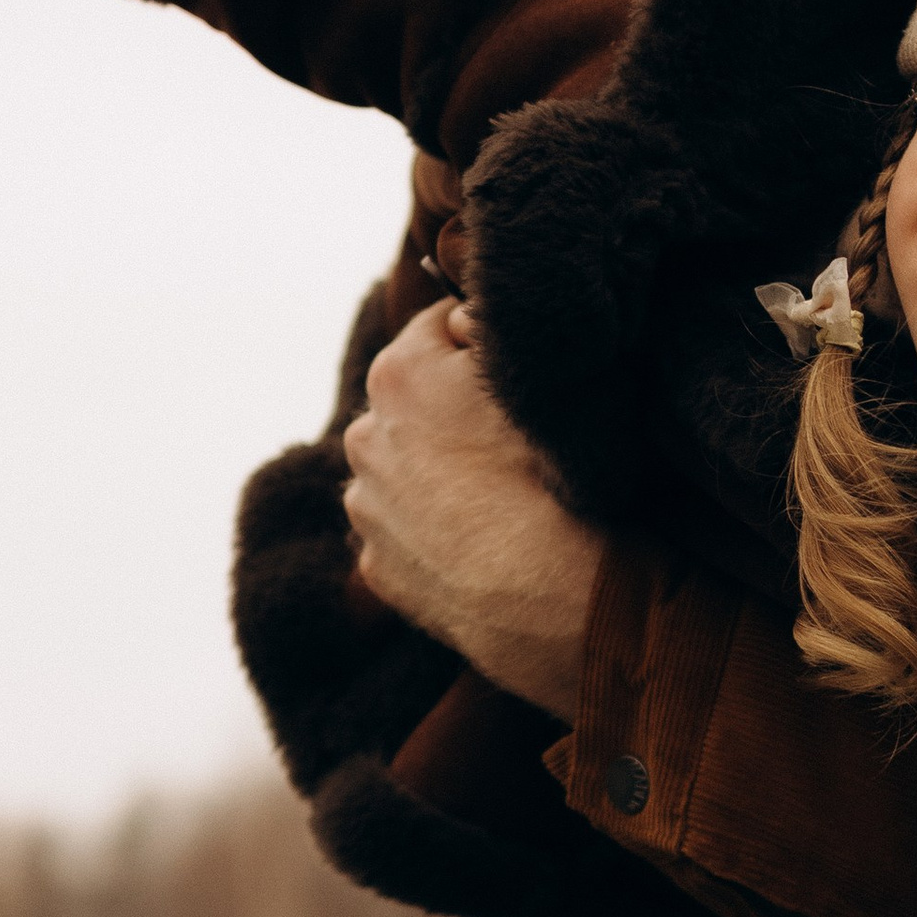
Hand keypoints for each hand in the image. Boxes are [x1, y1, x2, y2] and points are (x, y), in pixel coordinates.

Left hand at [342, 303, 604, 717]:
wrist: (546, 595)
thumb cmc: (552, 476)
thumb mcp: (536, 377)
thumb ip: (490, 332)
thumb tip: (461, 322)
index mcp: (399, 373)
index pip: (439, 325)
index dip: (481, 343)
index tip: (514, 367)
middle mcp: (364, 435)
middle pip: (411, 398)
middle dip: (448, 408)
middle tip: (508, 434)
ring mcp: (365, 507)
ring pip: (400, 467)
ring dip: (434, 471)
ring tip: (495, 494)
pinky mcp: (375, 567)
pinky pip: (404, 531)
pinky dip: (431, 530)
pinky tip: (479, 540)